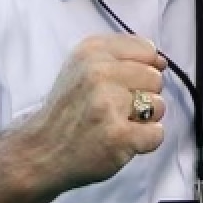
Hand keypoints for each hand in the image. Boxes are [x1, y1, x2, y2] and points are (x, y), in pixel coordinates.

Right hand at [18, 35, 167, 192]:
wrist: (40, 151)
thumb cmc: (67, 110)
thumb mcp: (82, 67)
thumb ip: (122, 57)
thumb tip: (162, 61)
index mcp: (92, 51)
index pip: (147, 50)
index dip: (141, 70)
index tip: (121, 85)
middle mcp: (99, 73)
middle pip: (155, 78)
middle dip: (141, 96)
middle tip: (113, 110)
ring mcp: (109, 105)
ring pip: (159, 105)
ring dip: (143, 120)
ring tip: (115, 124)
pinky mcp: (119, 136)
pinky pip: (157, 134)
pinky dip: (144, 142)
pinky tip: (120, 141)